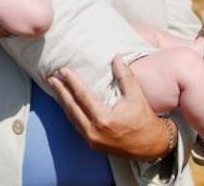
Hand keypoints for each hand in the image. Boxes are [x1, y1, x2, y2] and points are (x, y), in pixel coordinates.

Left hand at [47, 56, 170, 159]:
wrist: (151, 145)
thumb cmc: (144, 120)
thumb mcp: (136, 96)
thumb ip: (125, 76)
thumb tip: (116, 57)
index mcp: (104, 119)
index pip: (83, 97)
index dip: (72, 82)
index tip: (63, 71)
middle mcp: (94, 132)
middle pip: (72, 108)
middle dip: (60, 91)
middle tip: (51, 77)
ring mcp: (91, 140)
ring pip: (72, 118)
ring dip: (63, 102)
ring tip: (55, 88)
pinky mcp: (92, 144)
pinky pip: (76, 125)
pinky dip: (70, 112)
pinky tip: (67, 103)